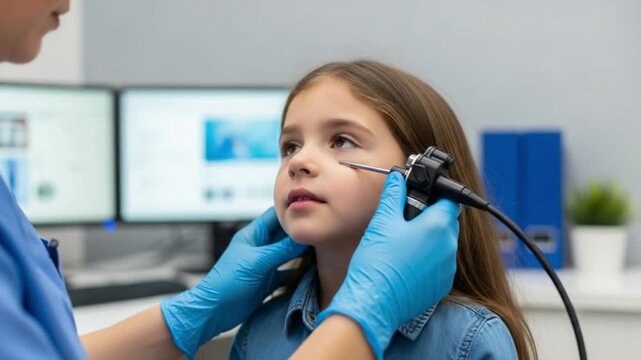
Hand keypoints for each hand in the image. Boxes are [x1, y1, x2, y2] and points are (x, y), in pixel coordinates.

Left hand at [160, 208, 306, 358]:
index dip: (291, 212)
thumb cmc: (228, 282)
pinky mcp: (266, 281)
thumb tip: (304, 237)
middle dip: (300, 233)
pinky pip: (286, 273)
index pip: (274, 216)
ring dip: (301, 253)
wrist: (214, 311)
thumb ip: (281, 250)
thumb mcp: (258, 263)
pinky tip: (311, 272)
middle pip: (284, 235)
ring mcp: (263, 264)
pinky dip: (298, 273)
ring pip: (287, 254)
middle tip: (321, 231)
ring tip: (322, 249)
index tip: (312, 210)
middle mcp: (259, 247)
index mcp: (252, 235)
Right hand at [317, 171, 459, 358]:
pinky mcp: (441, 287)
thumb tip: (398, 178)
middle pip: (447, 222)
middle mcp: (449, 248)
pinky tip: (405, 264)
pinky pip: (439, 266)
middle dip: (430, 218)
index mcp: (438, 226)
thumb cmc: (377, 262)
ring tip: (402, 245)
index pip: (450, 200)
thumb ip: (394, 194)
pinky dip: (427, 261)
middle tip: (405, 221)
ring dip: (429, 241)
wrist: (373, 302)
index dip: (436, 196)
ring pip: (444, 245)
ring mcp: (447, 269)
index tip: (421, 198)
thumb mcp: (382, 221)